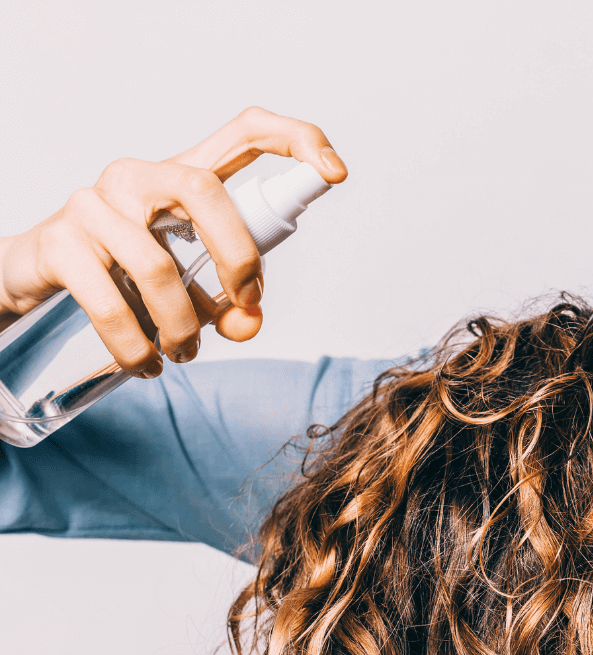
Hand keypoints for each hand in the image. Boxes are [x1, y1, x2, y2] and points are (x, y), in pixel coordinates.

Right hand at [0, 107, 347, 376]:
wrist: (40, 280)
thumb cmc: (128, 277)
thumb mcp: (192, 290)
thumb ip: (232, 304)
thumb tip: (249, 322)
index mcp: (182, 180)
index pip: (244, 134)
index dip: (295, 141)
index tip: (335, 173)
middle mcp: (137, 177)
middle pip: (203, 191)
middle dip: (239, 258)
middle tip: (246, 308)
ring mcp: (93, 204)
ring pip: (159, 267)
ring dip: (184, 327)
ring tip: (184, 353)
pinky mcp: (60, 243)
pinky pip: (112, 306)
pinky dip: (138, 348)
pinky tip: (147, 364)